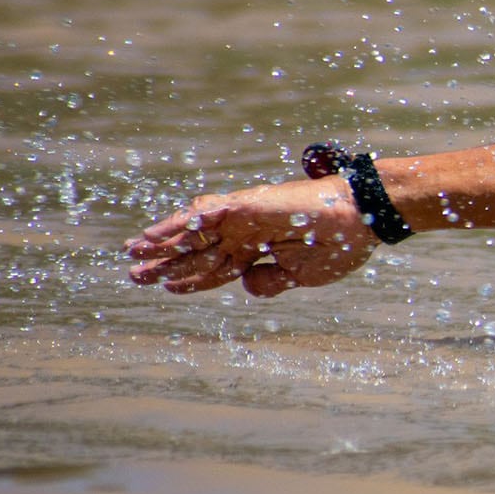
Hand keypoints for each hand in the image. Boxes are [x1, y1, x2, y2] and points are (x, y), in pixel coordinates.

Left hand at [126, 178, 379, 296]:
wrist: (361, 220)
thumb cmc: (339, 245)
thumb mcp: (301, 274)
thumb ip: (271, 281)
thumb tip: (246, 286)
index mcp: (258, 249)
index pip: (216, 267)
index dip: (191, 278)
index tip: (166, 288)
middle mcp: (245, 232)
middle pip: (197, 249)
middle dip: (166, 262)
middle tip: (134, 273)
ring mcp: (244, 218)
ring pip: (194, 230)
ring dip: (164, 241)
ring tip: (133, 252)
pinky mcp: (246, 205)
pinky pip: (207, 212)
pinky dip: (182, 220)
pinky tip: (155, 233)